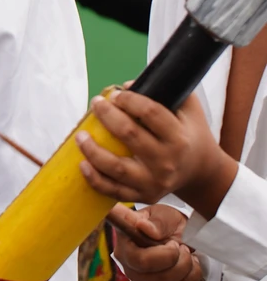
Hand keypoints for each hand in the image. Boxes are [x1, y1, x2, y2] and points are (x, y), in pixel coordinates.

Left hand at [76, 90, 234, 213]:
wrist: (201, 173)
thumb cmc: (189, 134)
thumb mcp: (189, 109)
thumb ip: (167, 90)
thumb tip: (128, 84)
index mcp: (179, 138)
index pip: (152, 113)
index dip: (130, 100)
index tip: (116, 94)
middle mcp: (167, 162)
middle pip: (129, 135)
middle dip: (107, 115)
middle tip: (96, 103)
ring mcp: (153, 182)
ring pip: (116, 167)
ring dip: (92, 150)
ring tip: (80, 135)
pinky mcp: (142, 196)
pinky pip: (113, 190)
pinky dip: (95, 179)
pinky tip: (82, 164)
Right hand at [110, 203, 205, 280]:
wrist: (175, 232)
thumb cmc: (165, 221)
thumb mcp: (163, 214)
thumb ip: (157, 222)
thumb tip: (144, 227)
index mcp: (124, 239)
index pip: (135, 258)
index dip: (160, 255)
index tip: (173, 243)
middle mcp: (125, 260)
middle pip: (150, 275)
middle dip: (177, 263)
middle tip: (184, 249)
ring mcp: (136, 276)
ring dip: (185, 272)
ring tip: (189, 257)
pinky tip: (190, 268)